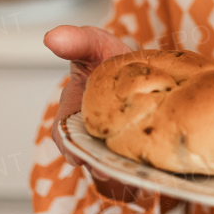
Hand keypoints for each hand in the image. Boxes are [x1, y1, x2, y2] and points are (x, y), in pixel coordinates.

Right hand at [44, 24, 137, 198]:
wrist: (148, 70)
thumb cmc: (113, 61)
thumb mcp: (96, 44)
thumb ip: (77, 40)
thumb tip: (52, 36)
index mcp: (75, 114)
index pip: (64, 136)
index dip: (69, 147)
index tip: (76, 155)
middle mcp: (92, 136)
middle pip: (91, 159)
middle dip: (98, 166)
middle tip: (109, 172)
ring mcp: (116, 148)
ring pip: (116, 169)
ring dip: (125, 174)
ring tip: (137, 177)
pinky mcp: (141, 156)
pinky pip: (141, 170)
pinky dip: (150, 172)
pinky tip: (161, 172)